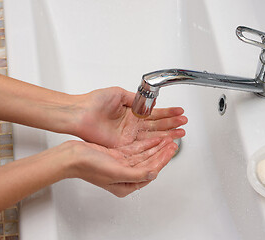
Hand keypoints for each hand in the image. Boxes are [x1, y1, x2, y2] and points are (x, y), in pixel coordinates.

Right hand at [68, 137, 176, 196]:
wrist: (71, 156)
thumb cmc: (88, 167)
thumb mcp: (116, 172)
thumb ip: (137, 175)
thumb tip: (153, 174)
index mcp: (126, 185)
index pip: (150, 171)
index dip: (162, 160)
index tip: (171, 150)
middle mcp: (125, 176)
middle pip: (149, 163)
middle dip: (162, 152)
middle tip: (173, 143)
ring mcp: (121, 164)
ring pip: (144, 155)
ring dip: (155, 147)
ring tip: (167, 139)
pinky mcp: (117, 155)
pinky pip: (135, 149)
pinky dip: (145, 144)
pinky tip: (153, 139)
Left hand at [72, 87, 187, 147]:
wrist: (80, 113)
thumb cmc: (94, 101)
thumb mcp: (119, 94)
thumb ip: (136, 99)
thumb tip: (150, 100)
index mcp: (132, 112)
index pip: (154, 113)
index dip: (168, 113)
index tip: (179, 112)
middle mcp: (132, 124)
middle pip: (156, 125)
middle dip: (172, 124)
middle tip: (184, 123)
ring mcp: (129, 135)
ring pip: (152, 135)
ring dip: (167, 133)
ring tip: (181, 132)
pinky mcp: (123, 144)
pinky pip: (142, 143)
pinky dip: (155, 142)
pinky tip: (166, 140)